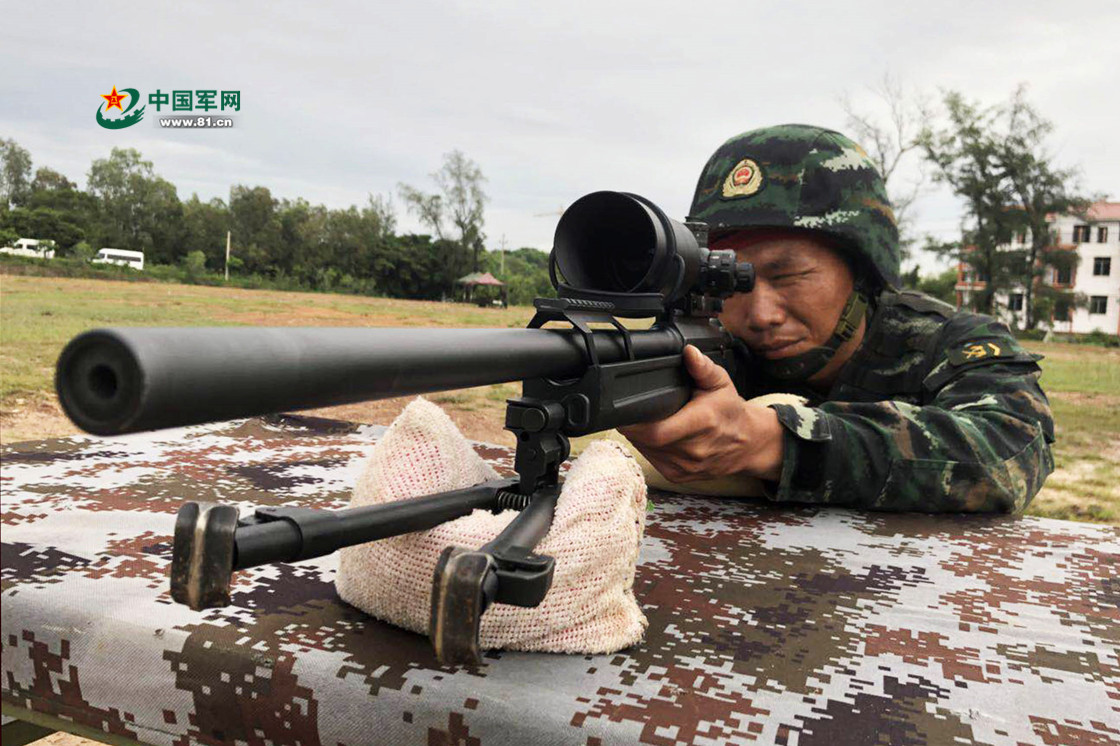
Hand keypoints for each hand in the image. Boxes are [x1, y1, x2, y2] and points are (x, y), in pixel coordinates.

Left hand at [618, 345, 783, 482]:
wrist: (748, 443)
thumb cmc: (730, 412)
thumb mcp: (720, 383)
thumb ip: (702, 368)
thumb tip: (689, 352)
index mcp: (702, 424)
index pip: (656, 431)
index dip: (634, 423)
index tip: (625, 410)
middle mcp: (694, 450)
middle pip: (646, 441)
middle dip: (634, 425)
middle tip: (633, 410)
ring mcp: (686, 467)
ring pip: (646, 451)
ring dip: (640, 436)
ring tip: (647, 420)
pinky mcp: (679, 477)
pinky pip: (653, 461)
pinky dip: (648, 448)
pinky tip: (656, 436)